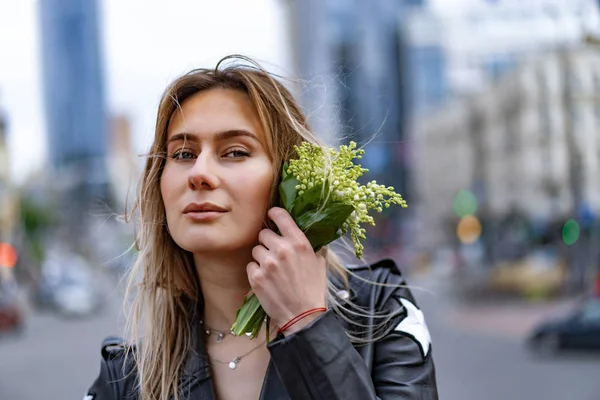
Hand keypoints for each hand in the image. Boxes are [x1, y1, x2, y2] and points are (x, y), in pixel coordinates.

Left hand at [247, 207, 327, 334]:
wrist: (303, 316)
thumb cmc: (314, 289)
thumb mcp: (319, 262)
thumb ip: (313, 244)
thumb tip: (310, 230)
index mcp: (299, 243)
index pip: (280, 216)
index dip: (274, 214)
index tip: (271, 216)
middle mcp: (282, 249)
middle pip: (263, 234)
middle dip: (268, 242)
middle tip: (275, 254)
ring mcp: (267, 263)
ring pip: (256, 250)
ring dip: (262, 258)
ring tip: (272, 270)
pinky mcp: (256, 277)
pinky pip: (250, 265)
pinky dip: (256, 272)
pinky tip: (267, 280)